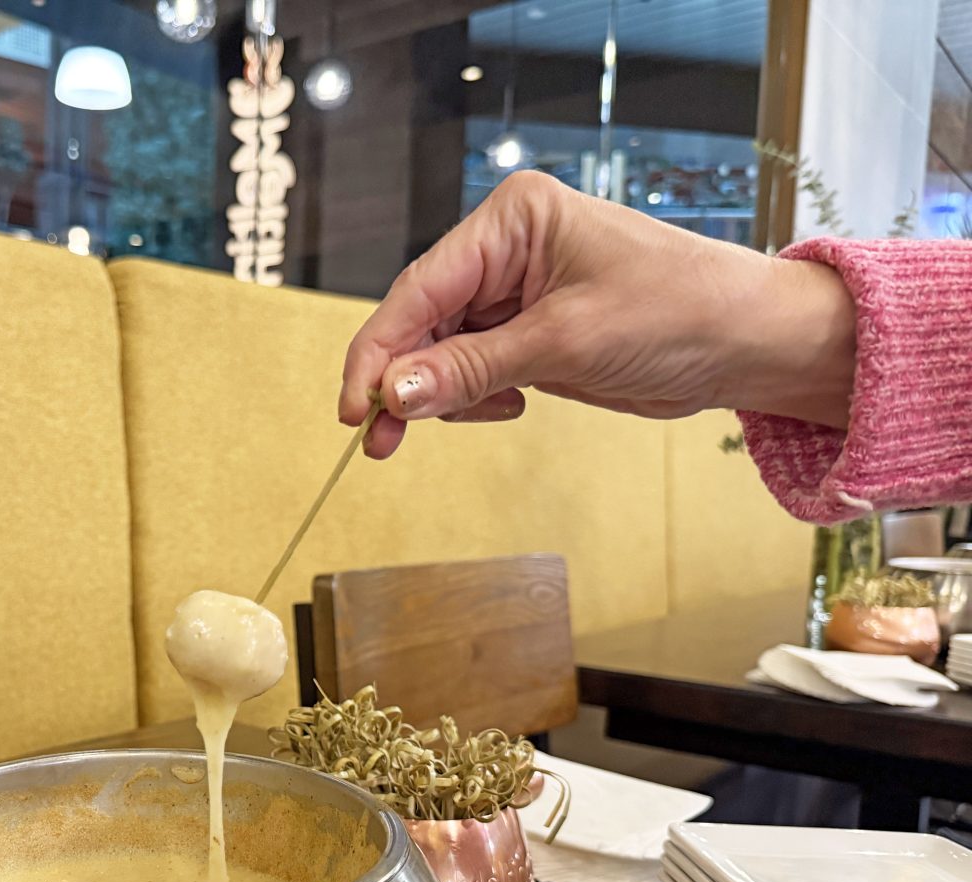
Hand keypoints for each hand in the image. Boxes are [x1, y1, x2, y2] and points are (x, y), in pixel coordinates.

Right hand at [340, 171, 856, 457]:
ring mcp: (516, 291)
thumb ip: (470, 369)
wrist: (749, 343)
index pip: (419, 288)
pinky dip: (475, 397)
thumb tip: (393, 394)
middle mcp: (506, 249)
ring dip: (444, 394)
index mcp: (512, 220)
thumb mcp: (564, 343)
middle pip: (420, 320)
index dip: (379, 351)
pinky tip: (512, 405)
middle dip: (405, 380)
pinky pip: (472, 369)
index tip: (354, 408)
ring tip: (494, 411)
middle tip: (382, 439)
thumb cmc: (680, 311)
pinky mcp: (529, 332)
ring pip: (440, 351)